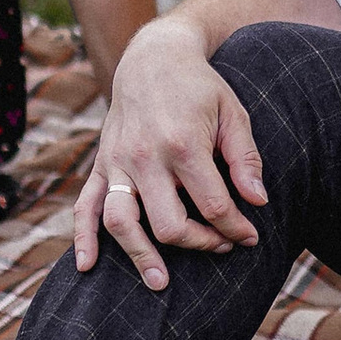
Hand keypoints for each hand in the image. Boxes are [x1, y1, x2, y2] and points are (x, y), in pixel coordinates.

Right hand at [73, 15, 266, 288]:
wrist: (153, 57)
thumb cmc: (200, 88)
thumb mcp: (233, 114)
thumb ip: (245, 159)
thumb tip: (258, 201)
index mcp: (184, 144)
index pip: (213, 205)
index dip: (235, 227)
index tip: (248, 236)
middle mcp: (146, 157)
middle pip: (168, 223)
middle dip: (198, 242)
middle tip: (219, 246)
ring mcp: (118, 162)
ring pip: (121, 222)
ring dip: (140, 255)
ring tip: (160, 282)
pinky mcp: (101, 164)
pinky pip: (85, 205)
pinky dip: (82, 238)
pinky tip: (86, 266)